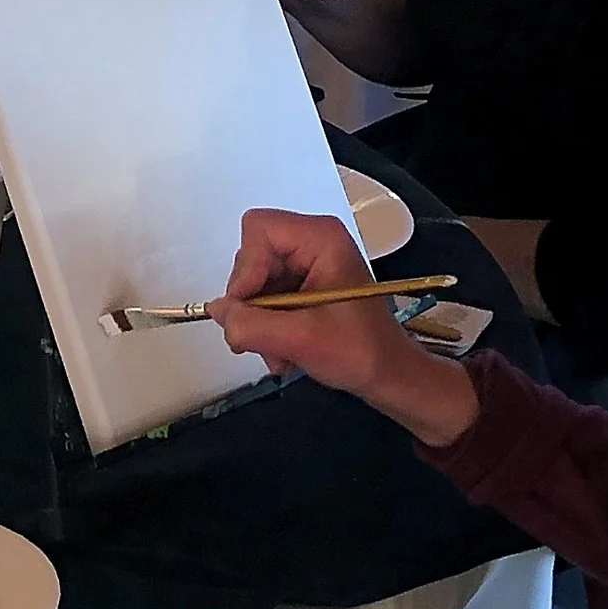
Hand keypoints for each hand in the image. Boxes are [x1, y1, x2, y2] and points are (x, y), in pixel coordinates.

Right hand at [208, 209, 478, 445]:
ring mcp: (306, 262)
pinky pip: (263, 295)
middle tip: (264, 338)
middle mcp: (311, 241)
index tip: (248, 308)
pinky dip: (266, 325)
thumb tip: (216, 311)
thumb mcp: (302, 339)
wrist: (391, 378)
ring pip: (253, 280)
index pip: (258, 230)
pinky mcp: (301, 283)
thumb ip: (252, 324)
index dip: (246, 268)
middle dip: (253, 303)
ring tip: (279, 351)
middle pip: (251, 257)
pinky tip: (283, 348)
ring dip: (258, 321)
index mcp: (321, 238)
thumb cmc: (360, 352)